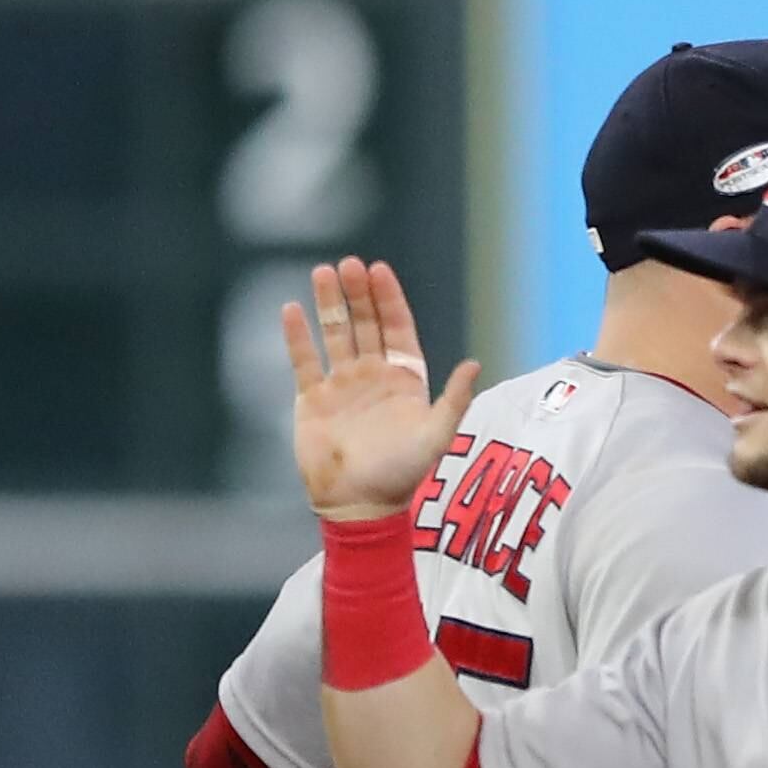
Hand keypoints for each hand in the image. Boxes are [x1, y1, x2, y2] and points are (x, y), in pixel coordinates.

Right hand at [282, 257, 477, 522]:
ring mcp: (341, 385)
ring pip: (334, 334)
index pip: (397, 329)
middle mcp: (373, 377)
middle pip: (365, 324)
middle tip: (350, 264)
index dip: (390, 300)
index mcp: (405, 381)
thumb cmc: (402, 474)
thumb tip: (475, 364)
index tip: (380, 270)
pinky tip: (292, 309)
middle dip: (358, 294)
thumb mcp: (436, 436)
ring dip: (329, 304)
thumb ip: (454, 400)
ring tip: (323, 272)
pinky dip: (297, 336)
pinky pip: (304, 360)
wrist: (359, 503)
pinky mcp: (312, 398)